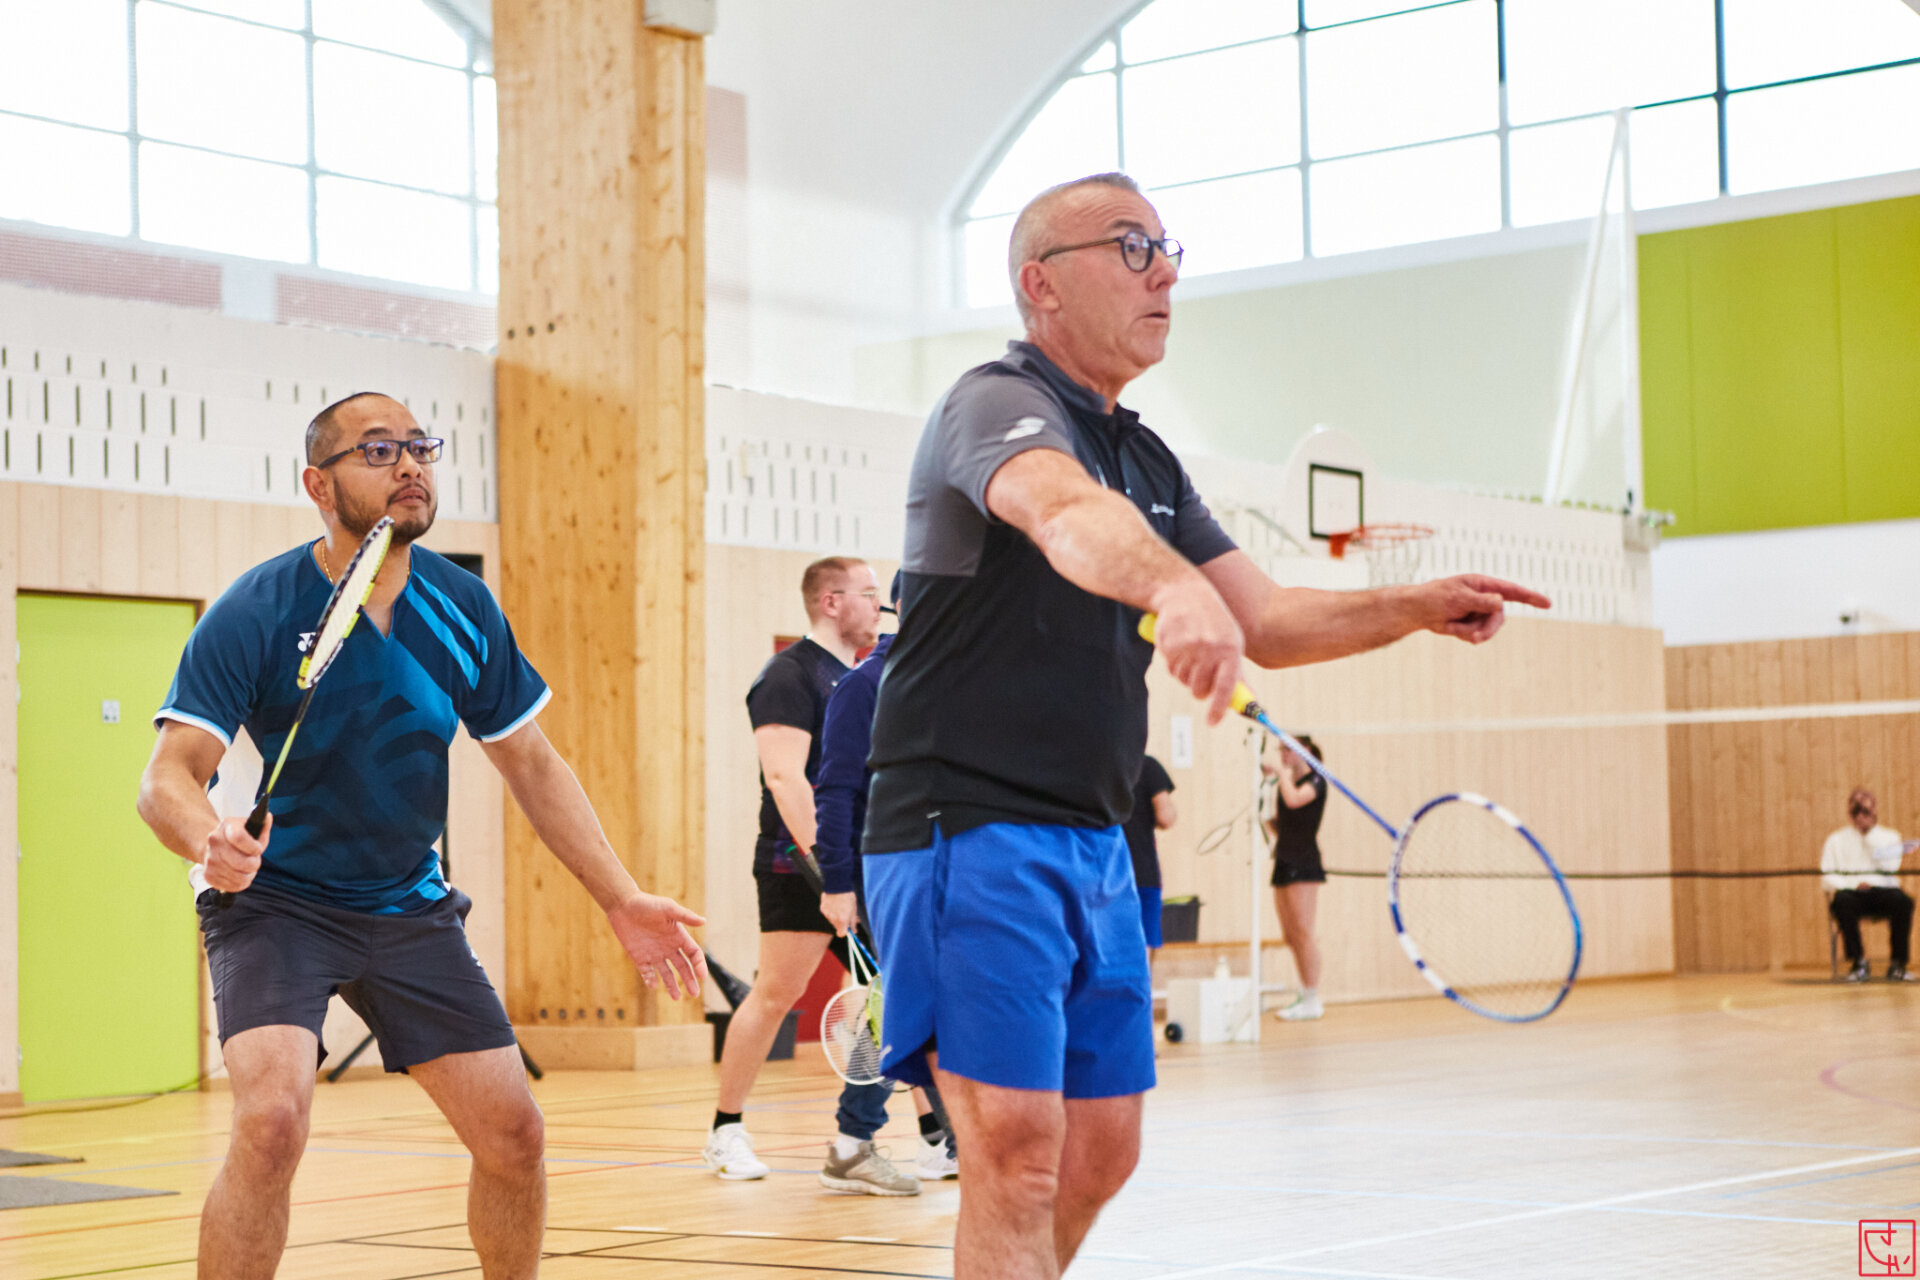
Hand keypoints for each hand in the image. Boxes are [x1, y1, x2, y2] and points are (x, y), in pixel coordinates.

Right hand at [202, 815, 267, 892]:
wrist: (214, 847)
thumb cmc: (239, 839)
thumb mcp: (252, 828)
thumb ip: (263, 825)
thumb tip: (268, 817)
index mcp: (227, 826)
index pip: (239, 838)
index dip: (254, 848)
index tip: (258, 850)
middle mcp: (215, 842)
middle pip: (241, 863)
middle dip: (254, 864)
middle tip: (254, 861)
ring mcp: (209, 859)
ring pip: (239, 877)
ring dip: (248, 875)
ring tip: (246, 868)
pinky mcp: (208, 875)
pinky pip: (232, 887)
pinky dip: (240, 883)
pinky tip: (238, 874)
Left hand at [606, 892, 707, 999]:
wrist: (622, 905)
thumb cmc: (647, 904)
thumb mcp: (668, 908)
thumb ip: (685, 916)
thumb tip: (704, 922)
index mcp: (678, 936)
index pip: (694, 954)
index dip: (700, 965)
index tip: (703, 976)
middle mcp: (668, 947)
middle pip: (683, 967)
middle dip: (690, 980)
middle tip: (695, 994)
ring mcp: (654, 953)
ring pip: (666, 973)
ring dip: (672, 985)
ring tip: (677, 998)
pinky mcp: (639, 957)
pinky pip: (646, 972)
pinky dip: (650, 980)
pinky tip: (653, 986)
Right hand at [819, 891, 858, 937]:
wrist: (838, 886)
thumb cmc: (848, 897)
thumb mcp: (854, 910)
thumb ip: (853, 922)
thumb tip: (854, 931)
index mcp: (843, 920)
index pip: (841, 934)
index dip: (844, 932)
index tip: (847, 930)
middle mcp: (834, 919)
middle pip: (837, 926)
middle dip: (841, 923)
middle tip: (846, 915)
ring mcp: (827, 914)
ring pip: (832, 920)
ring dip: (835, 917)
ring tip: (839, 907)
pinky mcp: (822, 908)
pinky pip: (827, 913)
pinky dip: (830, 911)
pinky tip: (834, 903)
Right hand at [1147, 578, 1245, 724]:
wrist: (1186, 594)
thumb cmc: (1214, 623)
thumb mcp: (1231, 642)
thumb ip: (1237, 673)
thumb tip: (1247, 701)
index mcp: (1229, 649)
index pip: (1226, 687)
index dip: (1218, 708)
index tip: (1212, 722)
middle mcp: (1208, 649)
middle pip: (1200, 691)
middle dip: (1200, 690)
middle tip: (1202, 677)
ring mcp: (1187, 647)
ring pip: (1183, 681)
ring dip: (1186, 675)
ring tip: (1192, 653)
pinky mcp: (1168, 645)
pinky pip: (1170, 670)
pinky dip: (1175, 664)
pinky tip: (1180, 646)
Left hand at [1415, 575, 1550, 643]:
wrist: (1418, 611)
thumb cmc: (1435, 597)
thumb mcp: (1458, 597)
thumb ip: (1480, 601)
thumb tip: (1501, 602)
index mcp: (1483, 585)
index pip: (1512, 591)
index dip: (1531, 597)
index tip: (1548, 603)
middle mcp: (1485, 598)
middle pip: (1500, 618)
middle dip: (1488, 629)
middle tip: (1475, 638)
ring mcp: (1479, 612)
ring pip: (1490, 629)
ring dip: (1473, 633)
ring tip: (1454, 628)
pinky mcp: (1473, 624)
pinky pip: (1477, 635)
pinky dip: (1465, 635)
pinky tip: (1451, 627)